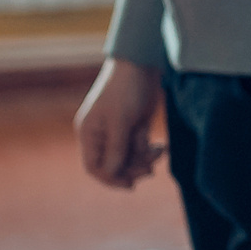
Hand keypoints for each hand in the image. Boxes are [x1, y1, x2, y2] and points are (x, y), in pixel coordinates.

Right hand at [74, 58, 162, 188]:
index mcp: (89, 133)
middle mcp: (101, 135)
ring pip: (129, 159)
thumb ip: (116, 149)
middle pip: (114, 166)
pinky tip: (161, 146)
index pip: (94, 167)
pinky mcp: (133, 128)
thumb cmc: (126, 90)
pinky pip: (139, 149)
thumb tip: (113, 173)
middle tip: (150, 169)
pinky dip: (150, 151)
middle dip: (133, 169)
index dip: (110, 178)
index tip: (130, 185)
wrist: (142, 65)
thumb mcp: (121, 121)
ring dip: (145, 160)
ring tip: (159, 151)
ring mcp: (117, 132)